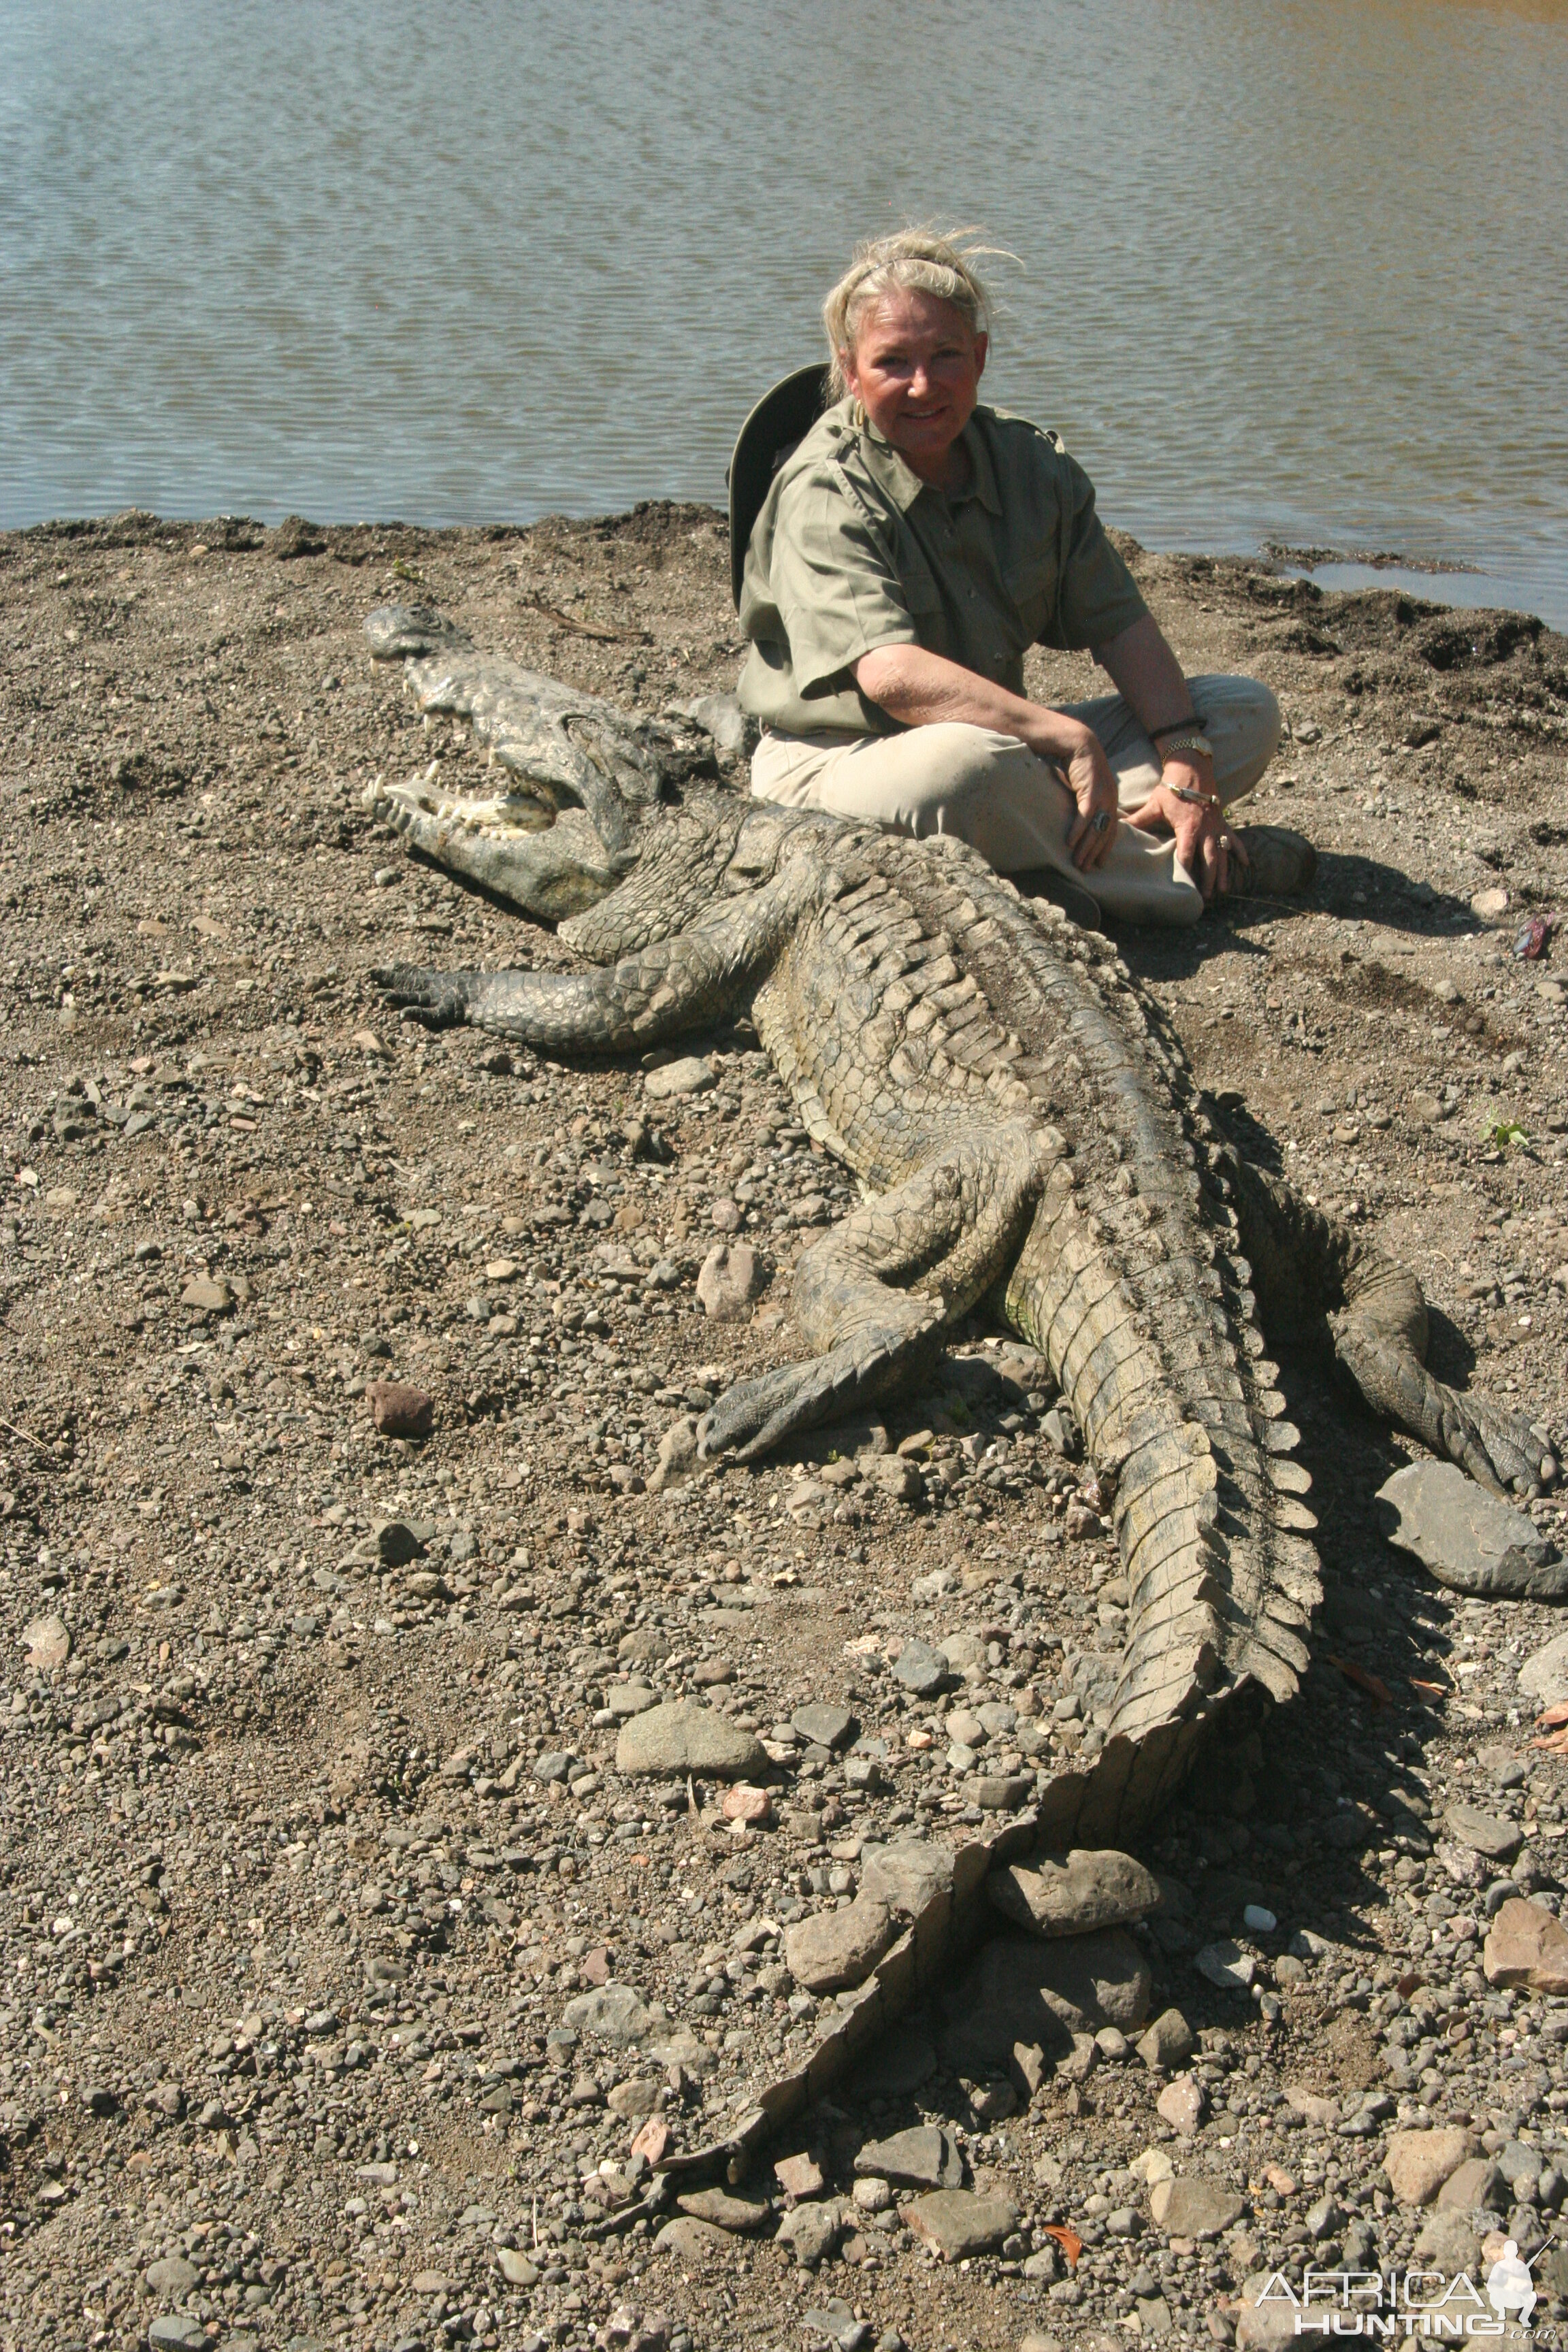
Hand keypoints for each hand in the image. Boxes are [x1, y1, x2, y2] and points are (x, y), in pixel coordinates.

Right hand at [1060, 727, 1118, 871]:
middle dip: (1095, 853)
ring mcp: (1103, 797)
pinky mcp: (1091, 792)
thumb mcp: (1087, 786)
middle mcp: (1110, 800)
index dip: (1105, 847)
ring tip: (1077, 863)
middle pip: (1104, 833)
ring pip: (1095, 829)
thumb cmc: (1080, 765)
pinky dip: (1077, 831)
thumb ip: (1087, 801)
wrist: (1079, 743)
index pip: (1110, 829)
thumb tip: (1081, 816)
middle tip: (1086, 870)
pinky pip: (1085, 817)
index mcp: (1111, 799)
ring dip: (1085, 848)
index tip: (1099, 863)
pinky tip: (1070, 844)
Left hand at [1126, 760, 1248, 900]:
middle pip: (1208, 859)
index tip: (1183, 886)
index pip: (1186, 854)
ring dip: (1223, 872)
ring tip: (1223, 890)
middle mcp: (1205, 829)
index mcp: (1188, 827)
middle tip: (1206, 896)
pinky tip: (1246, 863)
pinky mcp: (1222, 821)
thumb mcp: (1155, 804)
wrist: (1192, 767)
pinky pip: (1234, 838)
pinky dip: (1240, 850)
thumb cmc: (1172, 787)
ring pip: (1222, 853)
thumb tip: (1119, 827)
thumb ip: (1139, 819)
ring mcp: (1216, 826)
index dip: (1186, 870)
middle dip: (1208, 879)